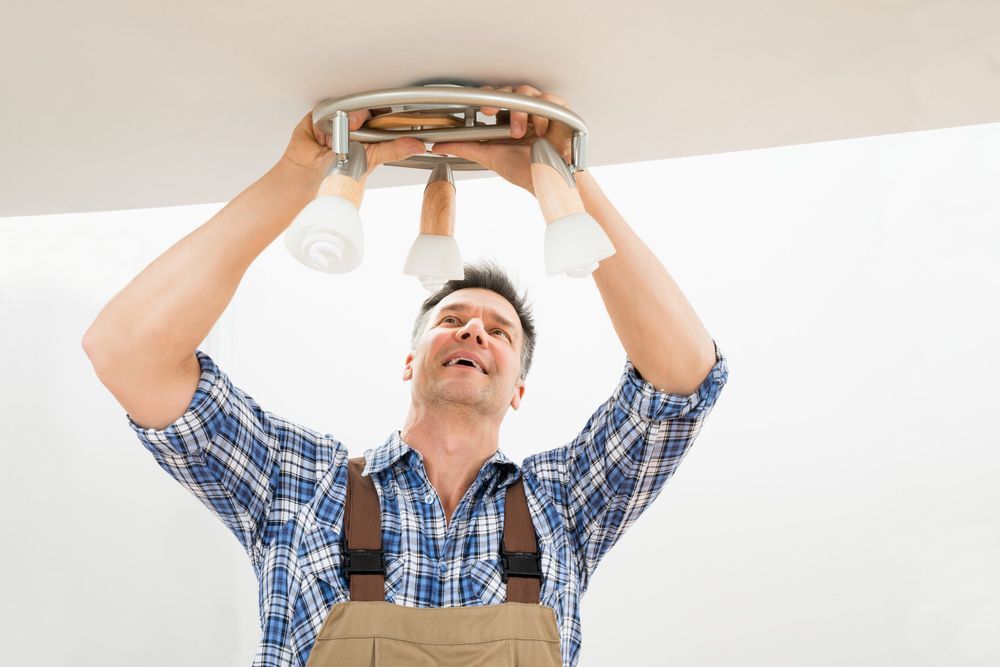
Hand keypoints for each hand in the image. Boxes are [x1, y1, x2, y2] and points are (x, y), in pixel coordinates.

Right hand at [281, 110, 424, 182]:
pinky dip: (326, 121)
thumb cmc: (340, 173)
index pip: (383, 113)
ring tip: (340, 139)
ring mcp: (338, 119)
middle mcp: (356, 124)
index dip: (384, 112)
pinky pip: (325, 108)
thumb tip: (417, 147)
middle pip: (365, 106)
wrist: (312, 177)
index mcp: (372, 132)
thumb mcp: (372, 159)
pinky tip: (325, 136)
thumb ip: (394, 149)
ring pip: (346, 105)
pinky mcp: (320, 116)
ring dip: (343, 120)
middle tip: (357, 128)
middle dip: (362, 115)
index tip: (385, 115)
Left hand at [428, 84, 575, 195]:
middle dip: (502, 101)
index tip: (482, 108)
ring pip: (529, 94)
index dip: (488, 98)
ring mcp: (542, 114)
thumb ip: (465, 148)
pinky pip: (553, 101)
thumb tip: (440, 145)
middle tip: (492, 112)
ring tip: (519, 132)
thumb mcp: (490, 157)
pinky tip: (540, 130)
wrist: (547, 183)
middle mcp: (525, 114)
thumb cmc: (524, 171)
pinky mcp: (560, 116)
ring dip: (521, 112)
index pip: (496, 99)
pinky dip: (544, 112)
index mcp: (508, 121)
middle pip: (511, 92)